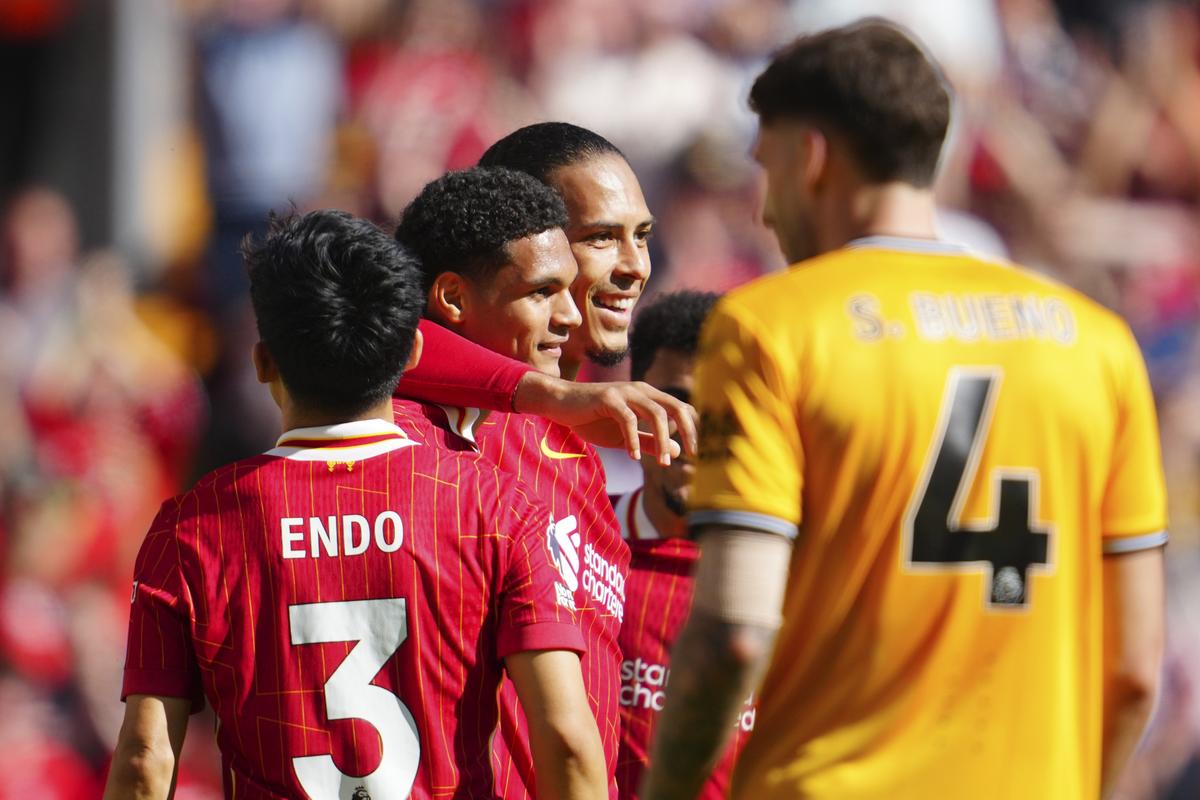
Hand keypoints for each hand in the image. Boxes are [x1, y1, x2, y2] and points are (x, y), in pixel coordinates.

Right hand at [514, 373, 697, 464]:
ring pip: (656, 414)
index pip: (682, 408)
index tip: (695, 453)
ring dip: (662, 440)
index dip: (692, 428)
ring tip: (663, 465)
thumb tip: (676, 450)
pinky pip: (628, 419)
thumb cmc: (592, 418)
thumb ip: (649, 441)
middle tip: (692, 456)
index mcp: (649, 396)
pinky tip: (633, 457)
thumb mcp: (624, 436)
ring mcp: (625, 392)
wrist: (560, 405)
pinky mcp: (609, 398)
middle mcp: (641, 390)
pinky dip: (634, 440)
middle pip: (676, 407)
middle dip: (689, 431)